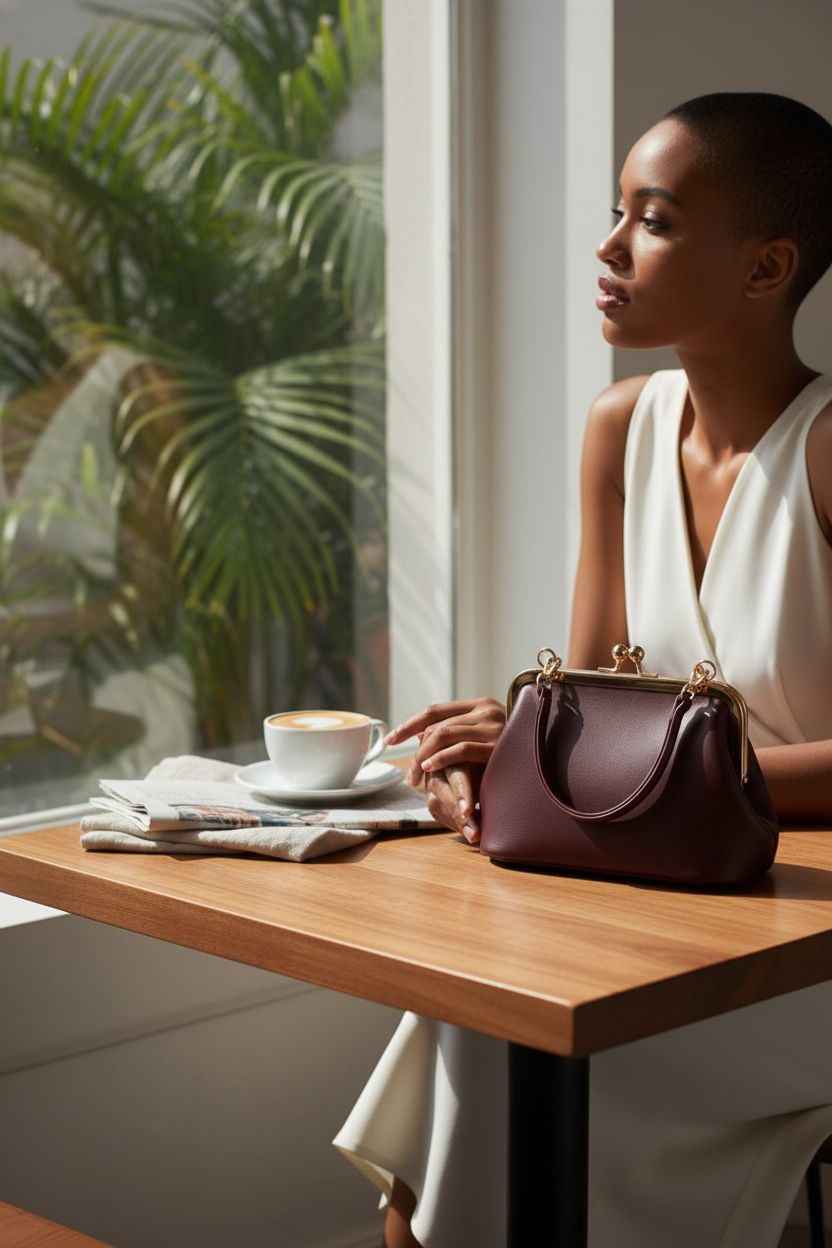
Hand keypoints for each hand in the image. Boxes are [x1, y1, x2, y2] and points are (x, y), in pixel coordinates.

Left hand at [386, 697, 506, 842]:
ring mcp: (493, 725)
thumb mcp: (481, 738)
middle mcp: (486, 709)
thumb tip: (418, 734)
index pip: (434, 710)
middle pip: (436, 725)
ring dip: (424, 757)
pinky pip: (461, 749)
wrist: (547, 759)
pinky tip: (429, 768)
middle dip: (416, 750)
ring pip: (444, 734)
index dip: (409, 724)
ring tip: (416, 777)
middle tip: (409, 775)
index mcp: (480, 704)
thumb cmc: (511, 755)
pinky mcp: (498, 745)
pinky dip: (441, 758)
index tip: (390, 739)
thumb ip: (456, 732)